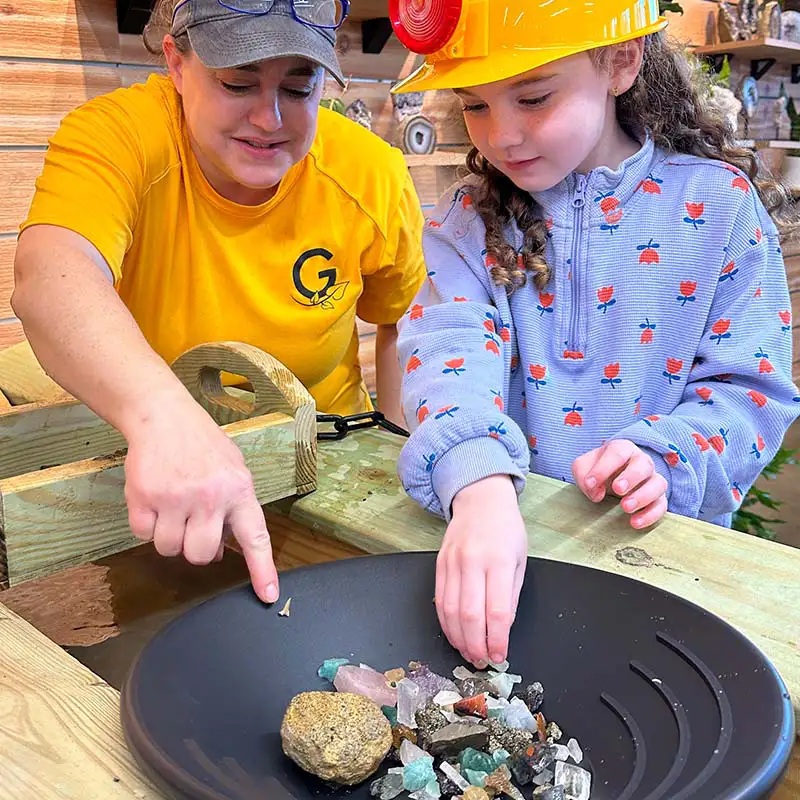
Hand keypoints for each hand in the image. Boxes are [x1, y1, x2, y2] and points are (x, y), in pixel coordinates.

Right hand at [123, 395, 278, 603]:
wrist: (164, 416)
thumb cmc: (202, 445)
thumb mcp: (231, 470)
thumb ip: (231, 509)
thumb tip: (220, 551)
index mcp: (239, 490)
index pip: (255, 538)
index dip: (262, 570)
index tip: (268, 596)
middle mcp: (210, 497)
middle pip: (200, 555)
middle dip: (194, 548)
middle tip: (191, 525)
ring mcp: (176, 498)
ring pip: (169, 549)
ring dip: (168, 536)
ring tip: (172, 507)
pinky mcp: (145, 497)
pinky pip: (143, 535)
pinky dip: (145, 525)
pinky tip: (154, 500)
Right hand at [437, 475, 527, 666]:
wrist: (480, 500)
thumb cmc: (506, 529)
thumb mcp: (520, 560)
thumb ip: (511, 595)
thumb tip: (503, 628)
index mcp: (499, 561)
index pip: (497, 610)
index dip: (497, 639)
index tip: (500, 655)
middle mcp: (473, 561)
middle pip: (470, 615)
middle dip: (476, 645)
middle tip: (483, 660)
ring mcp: (452, 562)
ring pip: (451, 611)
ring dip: (459, 638)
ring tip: (469, 653)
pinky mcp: (439, 564)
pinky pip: (439, 600)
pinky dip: (446, 623)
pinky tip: (455, 634)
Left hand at [572, 440, 667, 528]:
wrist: (609, 479)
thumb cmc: (597, 470)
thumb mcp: (583, 467)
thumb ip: (584, 475)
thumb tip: (597, 494)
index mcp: (622, 449)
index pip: (617, 452)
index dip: (604, 468)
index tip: (591, 483)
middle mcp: (641, 461)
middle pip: (643, 465)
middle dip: (631, 477)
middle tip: (617, 490)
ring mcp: (652, 479)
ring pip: (658, 484)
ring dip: (643, 496)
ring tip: (625, 508)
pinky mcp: (658, 498)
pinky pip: (662, 505)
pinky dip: (650, 515)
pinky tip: (635, 522)